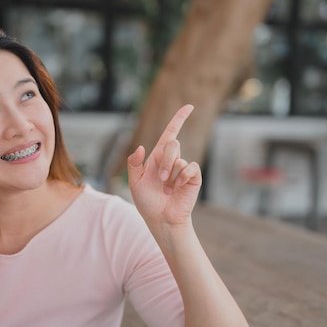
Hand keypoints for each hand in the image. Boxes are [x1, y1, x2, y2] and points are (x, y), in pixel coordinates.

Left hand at [127, 105, 201, 226]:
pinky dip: (181, 177)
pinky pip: (190, 168)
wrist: (160, 219)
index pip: (170, 132)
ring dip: (170, 176)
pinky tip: (177, 187)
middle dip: (165, 161)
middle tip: (160, 179)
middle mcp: (172, 159)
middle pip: (173, 144)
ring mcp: (183, 168)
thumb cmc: (147, 201)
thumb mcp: (134, 182)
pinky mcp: (193, 178)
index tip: (189, 107)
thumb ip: (134, 163)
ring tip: (167, 190)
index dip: (179, 118)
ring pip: (179, 159)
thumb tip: (141, 147)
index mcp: (158, 156)